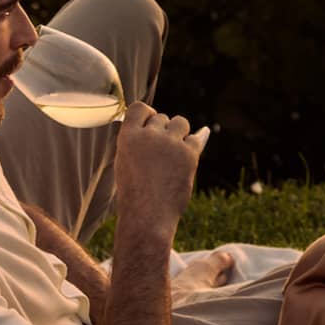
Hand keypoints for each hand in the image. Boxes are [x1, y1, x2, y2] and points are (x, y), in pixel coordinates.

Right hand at [113, 103, 206, 234]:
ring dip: (179, 132)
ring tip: (174, 152)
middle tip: (161, 153)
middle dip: (163, 131)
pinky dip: (196, 141)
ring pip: (180, 122)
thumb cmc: (134, 193)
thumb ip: (136, 140)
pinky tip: (199, 138)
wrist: (147, 216)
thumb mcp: (125, 162)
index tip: (150, 124)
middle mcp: (149, 136)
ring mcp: (170, 144)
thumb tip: (151, 117)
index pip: (139, 108)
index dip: (147, 115)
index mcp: (128, 137)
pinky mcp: (189, 154)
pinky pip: (196, 138)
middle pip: (162, 117)